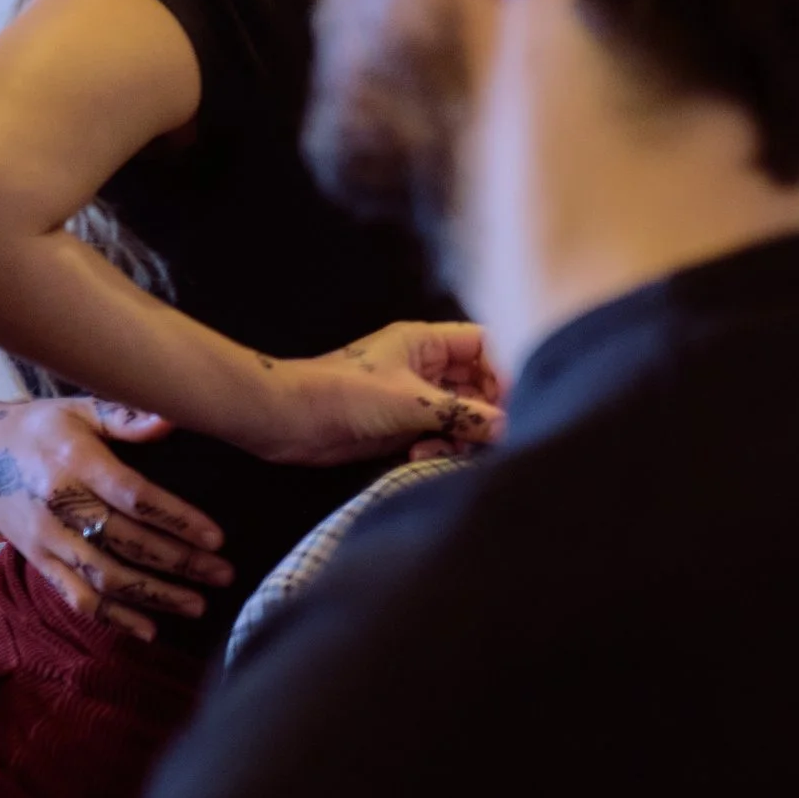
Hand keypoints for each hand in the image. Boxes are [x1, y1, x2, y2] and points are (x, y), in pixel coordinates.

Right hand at [0, 398, 229, 641]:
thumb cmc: (39, 427)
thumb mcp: (81, 408)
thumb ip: (126, 416)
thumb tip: (172, 418)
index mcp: (78, 464)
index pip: (135, 498)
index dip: (177, 520)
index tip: (217, 538)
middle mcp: (61, 506)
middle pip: (127, 543)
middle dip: (179, 563)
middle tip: (224, 574)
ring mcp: (47, 539)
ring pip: (104, 577)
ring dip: (153, 596)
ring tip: (198, 604)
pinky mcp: (38, 560)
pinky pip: (75, 595)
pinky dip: (112, 616)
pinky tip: (148, 629)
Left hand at [255, 321, 503, 466]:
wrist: (286, 422)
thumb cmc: (343, 394)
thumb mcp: (408, 401)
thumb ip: (461, 414)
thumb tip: (508, 428)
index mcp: (427, 343)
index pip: (484, 345)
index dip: (503, 369)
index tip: (512, 400)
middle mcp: (426, 366)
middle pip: (478, 383)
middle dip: (485, 409)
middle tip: (490, 434)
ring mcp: (416, 397)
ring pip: (462, 413)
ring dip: (462, 434)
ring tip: (449, 448)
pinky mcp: (404, 426)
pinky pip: (440, 434)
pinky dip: (440, 446)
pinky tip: (421, 455)